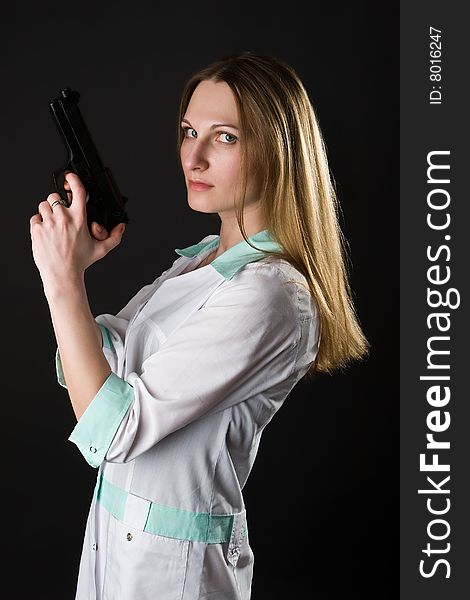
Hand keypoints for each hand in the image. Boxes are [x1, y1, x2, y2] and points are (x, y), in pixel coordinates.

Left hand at [30, 172, 125, 291]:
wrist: (62, 274)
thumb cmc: (79, 262)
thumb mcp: (101, 249)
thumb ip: (114, 236)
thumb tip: (121, 227)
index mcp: (79, 219)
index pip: (77, 190)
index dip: (73, 180)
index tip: (70, 177)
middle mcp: (63, 218)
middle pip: (56, 196)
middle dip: (58, 203)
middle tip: (62, 215)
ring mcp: (49, 223)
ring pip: (44, 205)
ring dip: (48, 211)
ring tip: (54, 224)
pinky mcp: (37, 229)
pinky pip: (35, 217)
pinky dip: (39, 222)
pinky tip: (46, 232)